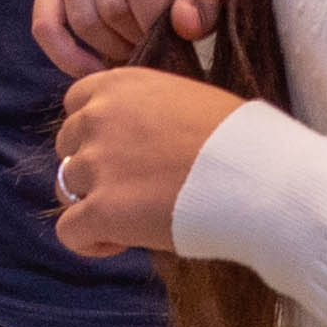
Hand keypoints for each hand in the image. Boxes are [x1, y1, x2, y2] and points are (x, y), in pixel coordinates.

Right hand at [32, 0, 209, 77]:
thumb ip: (206, 3)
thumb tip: (183, 23)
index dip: (153, 19)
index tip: (170, 39)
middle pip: (109, 4)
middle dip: (133, 38)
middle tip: (152, 48)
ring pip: (80, 18)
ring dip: (108, 48)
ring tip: (132, 51)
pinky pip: (45, 24)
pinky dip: (66, 55)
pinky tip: (92, 71)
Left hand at [52, 65, 243, 259]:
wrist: (259, 178)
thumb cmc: (241, 140)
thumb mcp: (188, 100)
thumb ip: (151, 112)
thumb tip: (143, 138)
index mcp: (121, 84)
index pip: (76, 104)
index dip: (95, 132)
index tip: (125, 152)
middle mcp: (98, 117)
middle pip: (68, 146)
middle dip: (94, 167)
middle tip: (135, 188)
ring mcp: (95, 164)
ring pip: (67, 188)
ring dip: (95, 203)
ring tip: (136, 218)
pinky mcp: (100, 210)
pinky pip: (69, 232)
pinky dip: (90, 242)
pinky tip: (123, 241)